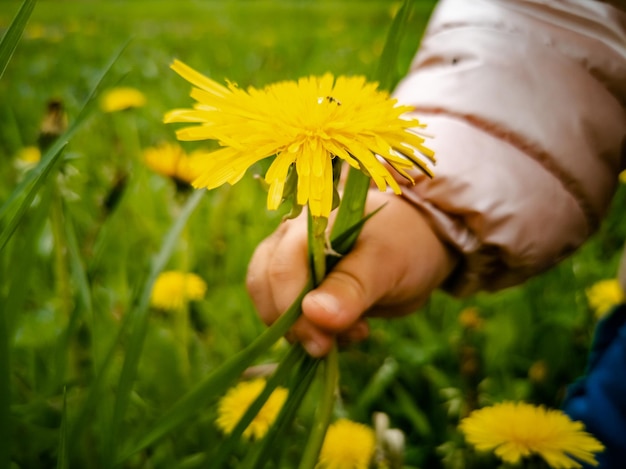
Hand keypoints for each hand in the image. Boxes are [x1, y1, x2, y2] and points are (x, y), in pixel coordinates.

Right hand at [246, 190, 457, 356]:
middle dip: (294, 324)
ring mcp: (292, 260)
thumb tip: (313, 313)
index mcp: (311, 223)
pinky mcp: (300, 282)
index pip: (280, 269)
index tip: (322, 343)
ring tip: (349, 333)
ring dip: (302, 329)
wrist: (422, 244)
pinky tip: (344, 331)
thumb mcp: (387, 264)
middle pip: (264, 284)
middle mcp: (291, 237)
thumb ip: (352, 287)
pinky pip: (287, 312)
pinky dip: (309, 330)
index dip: (292, 311)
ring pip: (270, 301)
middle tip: (331, 345)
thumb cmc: (407, 244)